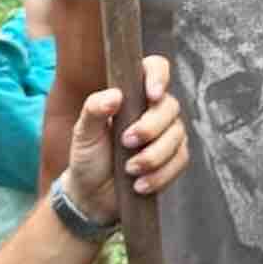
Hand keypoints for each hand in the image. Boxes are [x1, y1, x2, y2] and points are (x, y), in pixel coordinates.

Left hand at [64, 55, 187, 224]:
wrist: (92, 194)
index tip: (151, 95)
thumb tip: (115, 95)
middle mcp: (154, 111)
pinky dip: (160, 174)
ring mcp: (168, 135)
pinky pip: (180, 161)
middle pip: (170, 106)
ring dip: (153, 156)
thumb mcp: (83, 132)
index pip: (156, 69)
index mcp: (132, 95)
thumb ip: (94, 109)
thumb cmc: (88, 157)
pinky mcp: (174, 159)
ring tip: (129, 169)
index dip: (159, 77)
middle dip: (150, 128)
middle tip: (126, 142)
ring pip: (177, 136)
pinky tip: (140, 184)